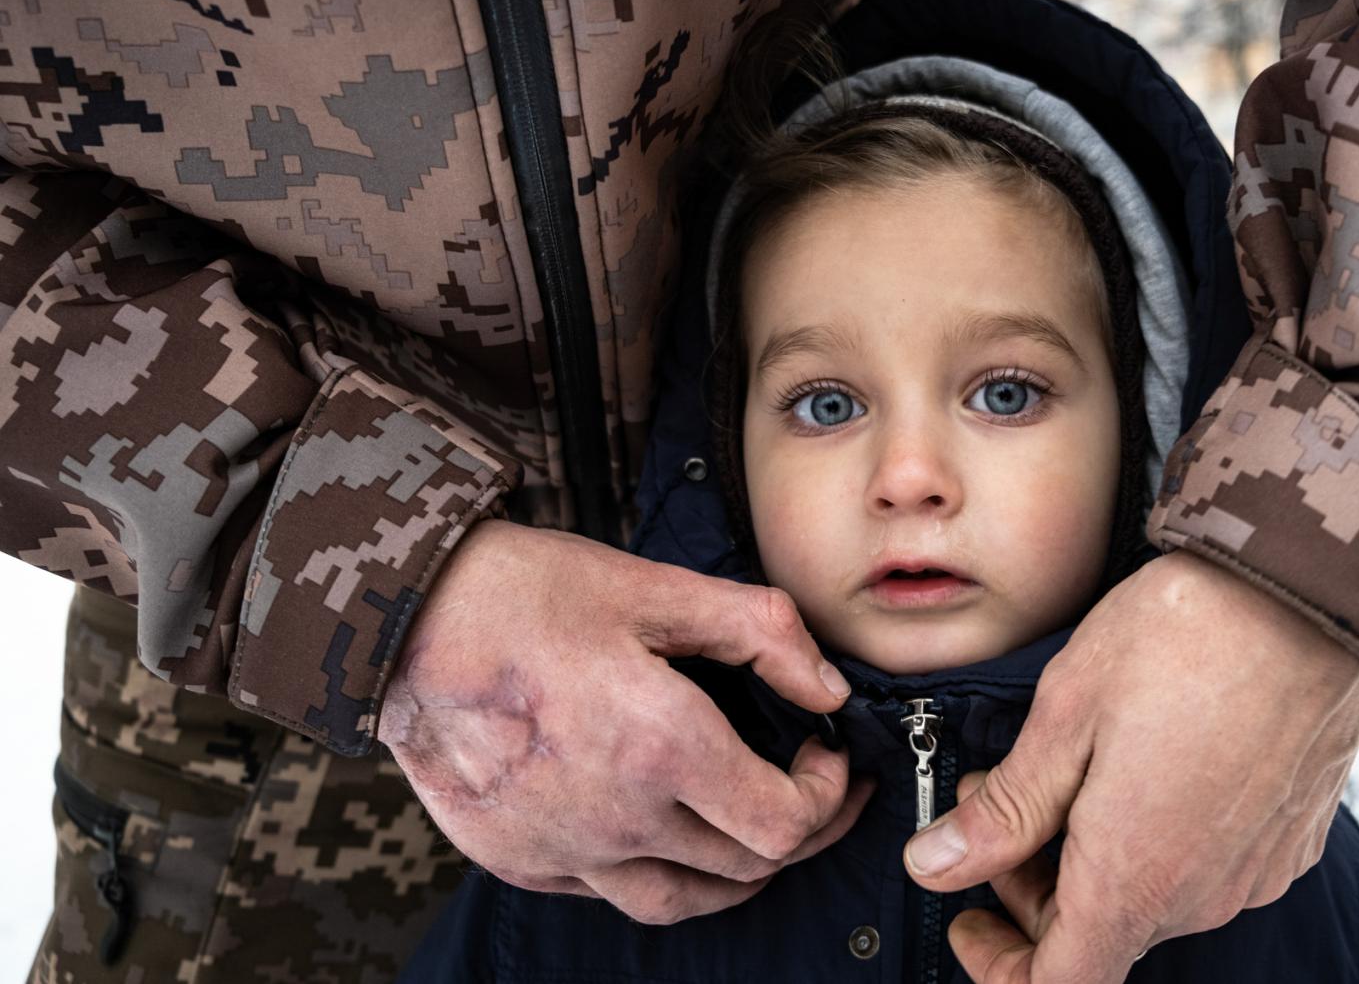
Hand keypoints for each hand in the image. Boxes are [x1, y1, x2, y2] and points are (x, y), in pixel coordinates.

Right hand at [377, 517, 873, 924]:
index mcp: (662, 748)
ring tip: (752, 828)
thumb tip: (826, 687)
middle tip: (814, 786)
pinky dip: (655, 869)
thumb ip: (761, 634)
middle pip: (747, 869)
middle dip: (803, 829)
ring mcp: (563, 850)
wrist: (400, 620)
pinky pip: (609, 890)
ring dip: (736, 872)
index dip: (827, 795)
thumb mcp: (657, 588)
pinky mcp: (518, 859)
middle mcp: (617, 817)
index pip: (784, 823)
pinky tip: (661, 825)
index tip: (824, 754)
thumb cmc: (524, 594)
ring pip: (682, 902)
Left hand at [901, 550, 1358, 981]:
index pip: (1059, 983)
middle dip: (1030, 882)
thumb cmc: (1187, 637)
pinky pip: (1207, 865)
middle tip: (995, 793)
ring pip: (1153, 896)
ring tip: (1065, 765)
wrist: (1312, 592)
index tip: (969, 916)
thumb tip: (936, 865)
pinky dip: (1157, 837)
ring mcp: (1256, 870)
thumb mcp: (1067, 714)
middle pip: (1099, 932)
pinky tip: (1137, 763)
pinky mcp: (1291, 837)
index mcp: (1136, 876)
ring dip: (1092, 854)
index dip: (1001, 968)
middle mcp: (1204, 893)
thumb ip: (1005, 809)